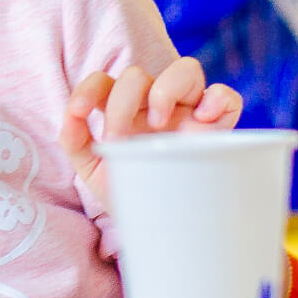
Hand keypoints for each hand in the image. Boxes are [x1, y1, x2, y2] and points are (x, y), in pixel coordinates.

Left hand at [58, 58, 244, 211]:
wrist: (158, 228)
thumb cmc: (127, 192)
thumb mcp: (93, 170)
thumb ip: (74, 140)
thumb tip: (69, 116)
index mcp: (123, 110)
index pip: (104, 80)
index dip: (88, 88)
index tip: (79, 112)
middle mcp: (154, 104)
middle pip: (137, 74)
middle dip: (121, 104)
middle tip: (120, 140)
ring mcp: (188, 112)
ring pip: (186, 69)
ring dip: (165, 90)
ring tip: (158, 124)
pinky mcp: (217, 128)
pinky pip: (227, 97)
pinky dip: (218, 99)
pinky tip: (202, 120)